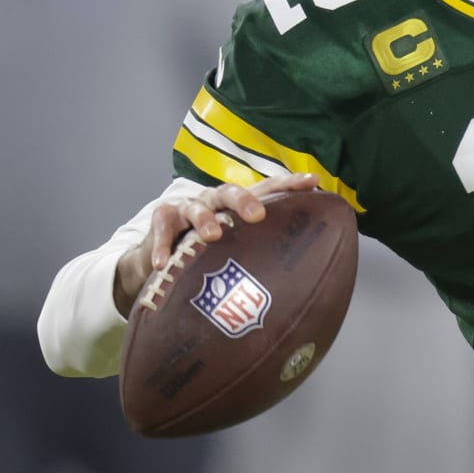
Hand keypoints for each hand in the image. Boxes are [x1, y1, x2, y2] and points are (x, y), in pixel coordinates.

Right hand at [113, 173, 322, 314]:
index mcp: (237, 206)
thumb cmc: (206, 256)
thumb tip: (304, 290)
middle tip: (257, 216)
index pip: (267, 189)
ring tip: (213, 235)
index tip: (313, 182)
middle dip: (244, 201)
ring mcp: (187, 209)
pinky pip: (161, 229)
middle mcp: (214, 201)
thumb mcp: (234, 254)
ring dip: (205, 220)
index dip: (289, 184)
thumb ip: (260, 261)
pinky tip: (162, 264)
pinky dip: (161, 246)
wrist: (160, 261)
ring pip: (197, 207)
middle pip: (230, 192)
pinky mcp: (162, 221)